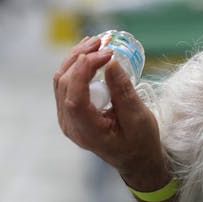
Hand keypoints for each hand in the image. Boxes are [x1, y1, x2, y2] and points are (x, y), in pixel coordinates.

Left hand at [53, 36, 167, 188]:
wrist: (135, 159)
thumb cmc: (140, 143)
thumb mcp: (138, 118)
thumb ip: (123, 92)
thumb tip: (110, 63)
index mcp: (87, 131)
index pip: (75, 98)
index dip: (84, 71)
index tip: (103, 53)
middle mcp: (70, 124)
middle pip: (64, 84)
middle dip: (81, 58)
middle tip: (103, 42)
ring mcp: (67, 117)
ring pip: (62, 80)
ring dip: (77, 58)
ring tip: (96, 42)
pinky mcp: (71, 110)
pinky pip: (67, 83)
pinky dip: (76, 65)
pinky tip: (89, 53)